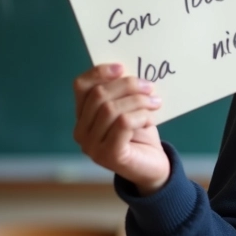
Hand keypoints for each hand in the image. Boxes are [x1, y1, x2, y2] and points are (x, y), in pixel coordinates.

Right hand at [73, 63, 169, 194]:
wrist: (154, 167)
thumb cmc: (140, 135)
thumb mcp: (129, 108)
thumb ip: (122, 93)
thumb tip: (129, 70)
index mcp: (83, 116)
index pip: (81, 86)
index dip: (99, 72)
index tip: (122, 67)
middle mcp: (81, 131)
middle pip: (99, 95)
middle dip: (127, 86)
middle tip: (149, 87)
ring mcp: (92, 146)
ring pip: (111, 109)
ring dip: (138, 101)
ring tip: (155, 102)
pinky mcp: (108, 155)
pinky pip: (123, 124)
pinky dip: (140, 116)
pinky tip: (150, 120)